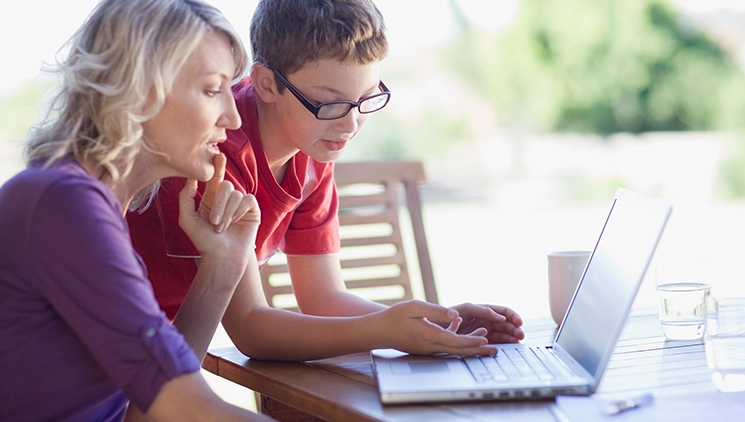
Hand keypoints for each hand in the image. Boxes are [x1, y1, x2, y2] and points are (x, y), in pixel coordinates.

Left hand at [178, 153, 259, 273]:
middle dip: (218, 202)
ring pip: (235, 193)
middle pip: (225, 185)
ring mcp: (241, 205)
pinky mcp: (253, 210)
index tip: (218, 155)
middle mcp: (227, 200)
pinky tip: (236, 223)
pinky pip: (247, 200)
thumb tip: (192, 178)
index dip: (218, 166)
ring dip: (227, 212)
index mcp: (211, 200)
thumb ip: (185, 197)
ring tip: (221, 228)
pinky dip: (239, 211)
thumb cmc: (203, 242)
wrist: (222, 257)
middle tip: (213, 222)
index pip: (215, 179)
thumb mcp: (187, 219)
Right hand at [373, 300, 498, 355]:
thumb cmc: (394, 317)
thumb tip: (456, 314)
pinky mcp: (427, 349)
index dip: (472, 341)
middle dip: (478, 351)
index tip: (486, 340)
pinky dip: (458, 343)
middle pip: (459, 350)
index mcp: (429, 335)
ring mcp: (429, 350)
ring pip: (454, 351)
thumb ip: (436, 311)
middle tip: (494, 351)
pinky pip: (446, 348)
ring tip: (486, 344)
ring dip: (471, 348)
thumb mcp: (415, 306)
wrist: (378, 331)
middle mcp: (431, 346)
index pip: (455, 340)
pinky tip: (462, 333)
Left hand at [450, 303, 524, 343]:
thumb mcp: (467, 309)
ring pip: (503, 333)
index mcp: (484, 310)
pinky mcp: (481, 341)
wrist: (435, 328)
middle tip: (521, 335)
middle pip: (506, 323)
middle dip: (515, 328)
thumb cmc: (449, 315)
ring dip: (512, 337)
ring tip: (517, 341)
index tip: (519, 322)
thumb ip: (483, 311)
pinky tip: (510, 346)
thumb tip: (501, 317)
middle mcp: (486, 320)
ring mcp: (484, 331)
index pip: (503, 311)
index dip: (513, 316)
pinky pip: (495, 342)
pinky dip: (504, 344)